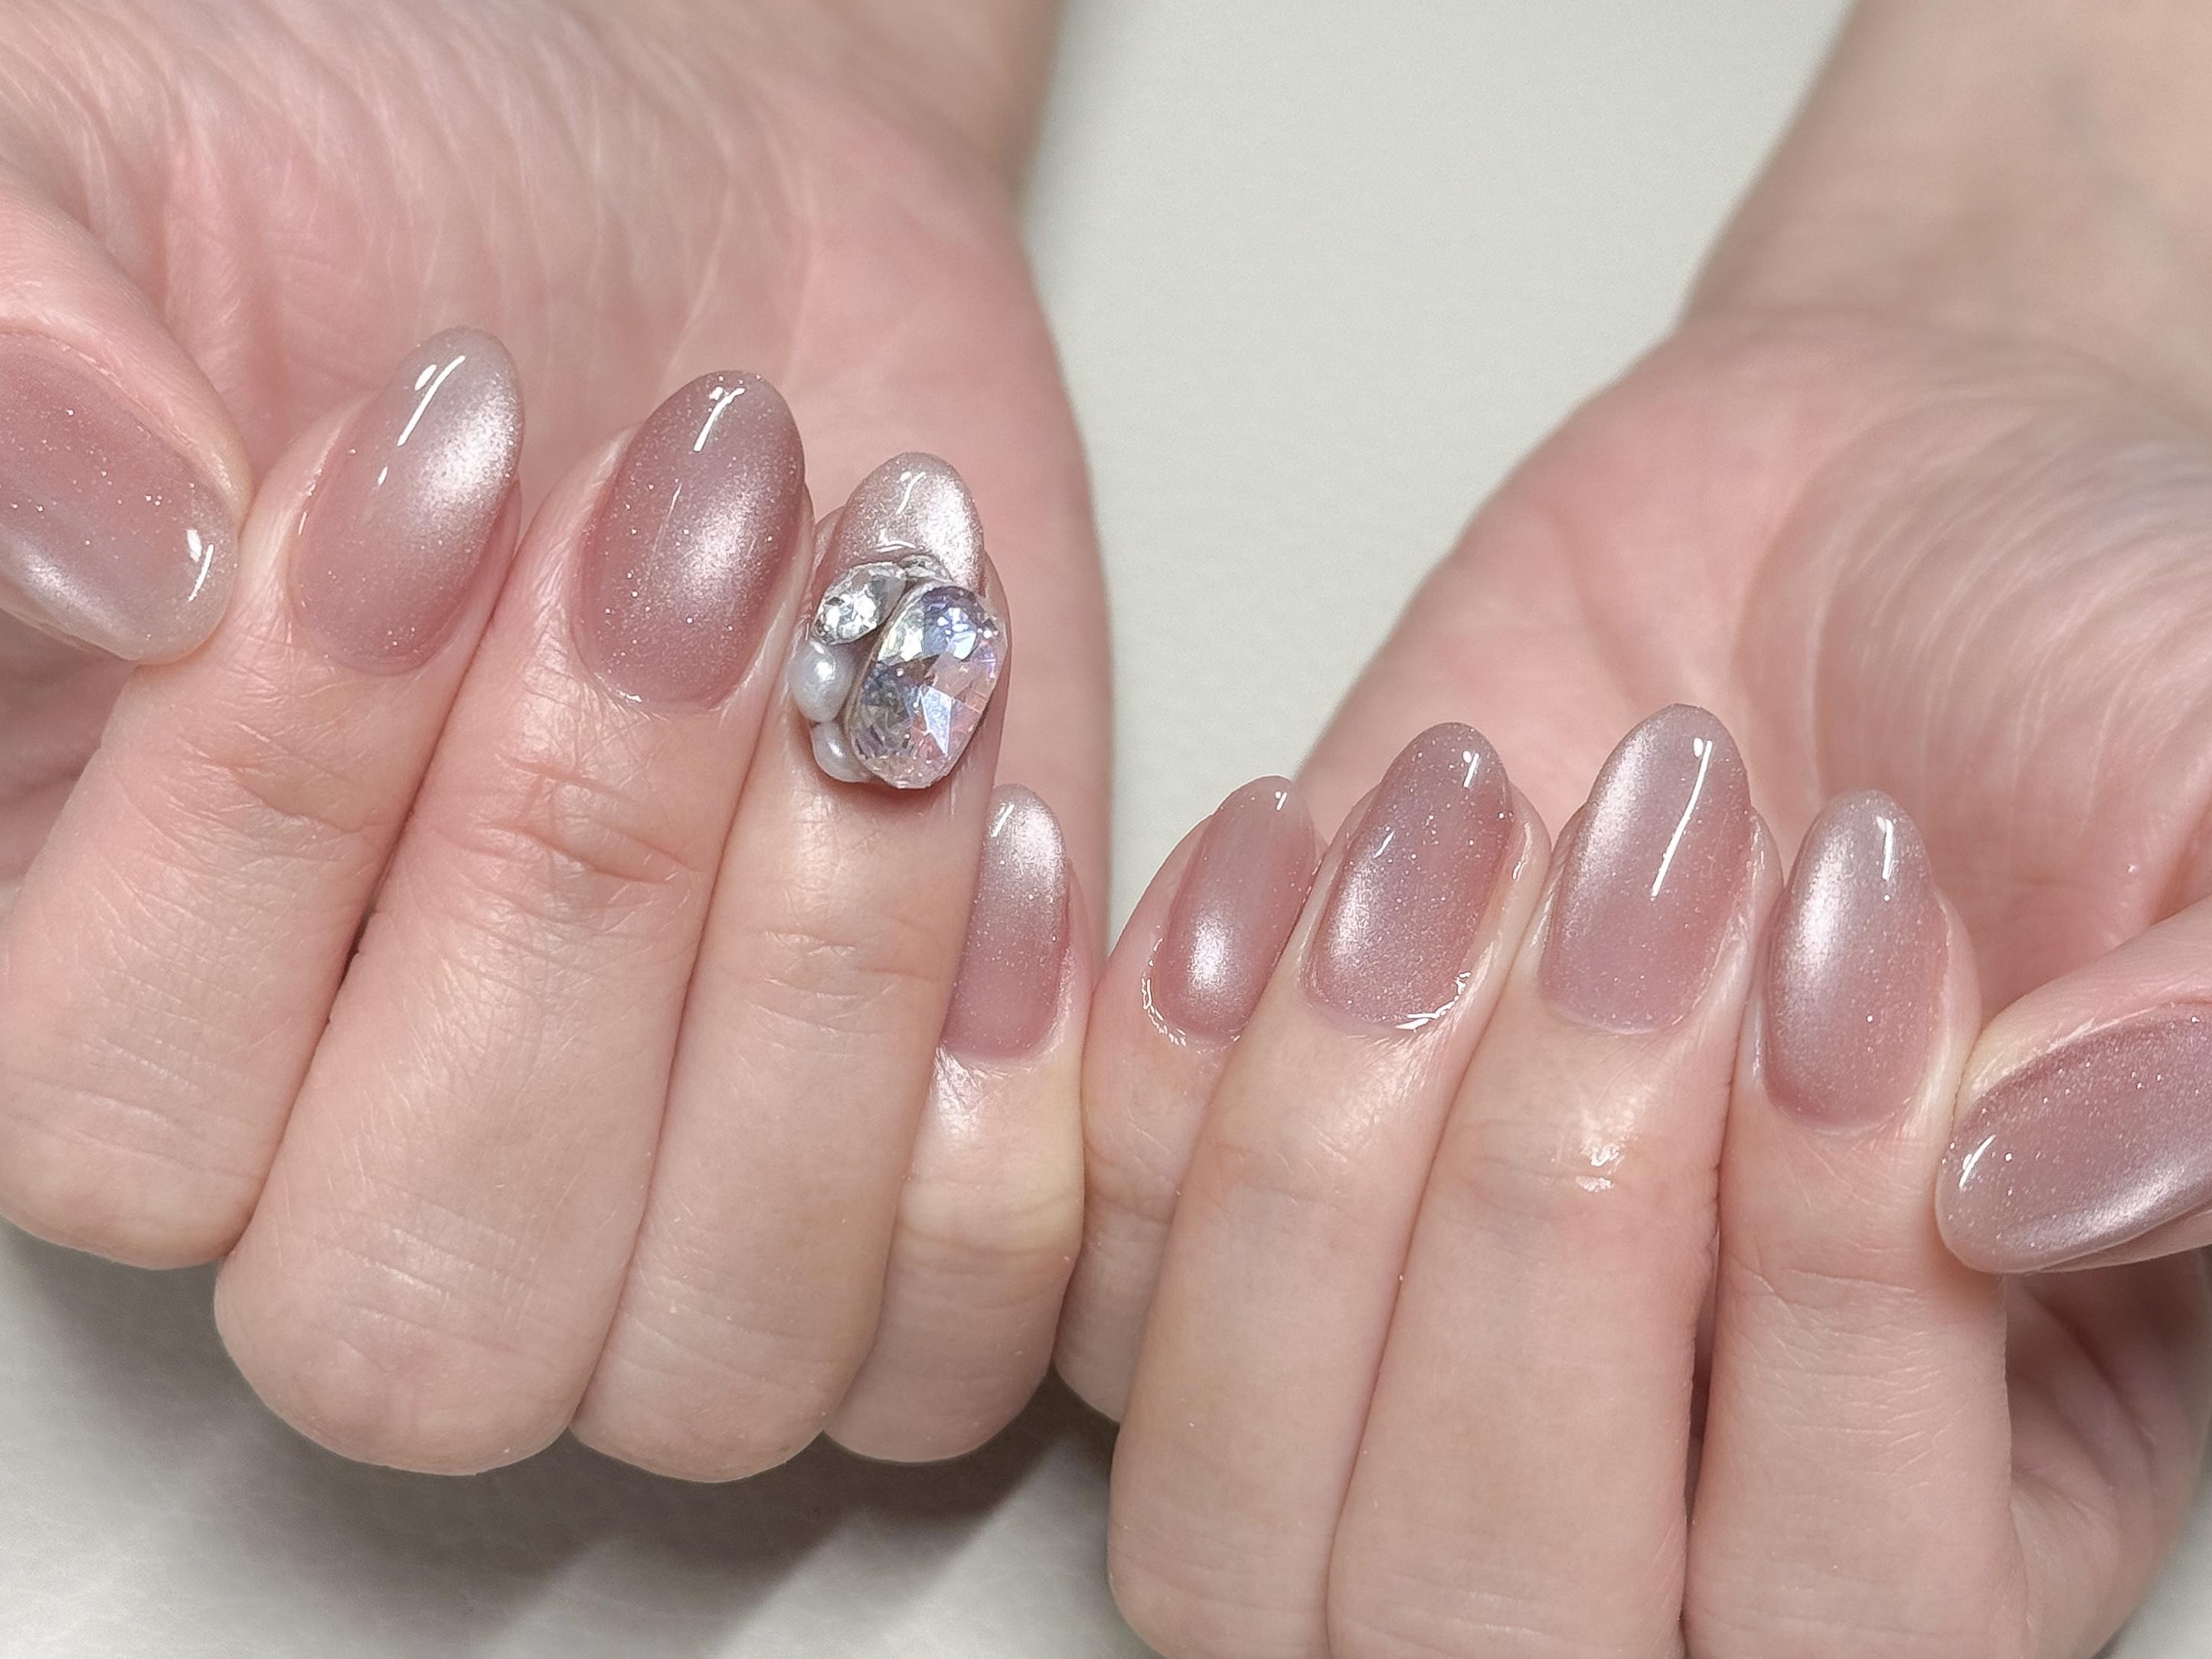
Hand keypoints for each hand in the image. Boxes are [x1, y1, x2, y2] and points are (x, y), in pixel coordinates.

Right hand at [0, 0, 1105, 1476]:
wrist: (707, 228)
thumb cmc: (388, 193)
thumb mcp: (109, 160)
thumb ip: (11, 346)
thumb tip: (111, 545)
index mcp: (99, 989)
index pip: (114, 1116)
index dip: (280, 811)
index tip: (449, 449)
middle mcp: (360, 1164)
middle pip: (424, 1305)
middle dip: (584, 891)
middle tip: (695, 531)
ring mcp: (654, 1206)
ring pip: (710, 1352)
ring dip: (826, 984)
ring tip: (876, 633)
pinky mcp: (899, 1177)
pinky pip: (954, 1341)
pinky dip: (1011, 1118)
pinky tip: (999, 819)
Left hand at [1073, 712, 2203, 1657]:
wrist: (1850, 522)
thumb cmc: (2080, 680)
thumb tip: (2027, 1193)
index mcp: (1970, 1500)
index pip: (1845, 1625)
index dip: (1829, 1294)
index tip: (1852, 928)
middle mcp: (1658, 1493)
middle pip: (1474, 1607)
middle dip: (1545, 1220)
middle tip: (1647, 885)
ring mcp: (1398, 1363)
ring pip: (1226, 1488)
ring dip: (1325, 1144)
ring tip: (1478, 830)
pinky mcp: (1226, 1201)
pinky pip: (1082, 1267)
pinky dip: (1157, 1054)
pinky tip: (1303, 832)